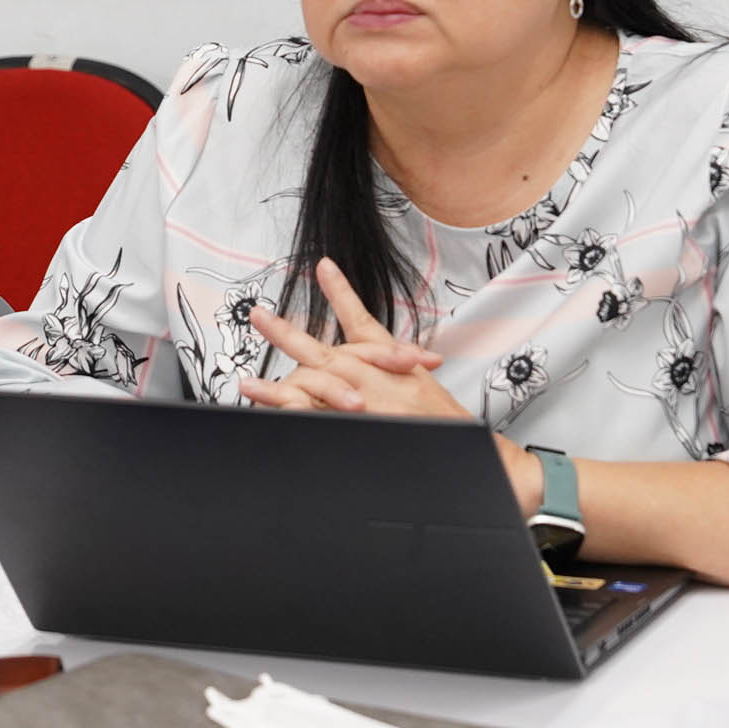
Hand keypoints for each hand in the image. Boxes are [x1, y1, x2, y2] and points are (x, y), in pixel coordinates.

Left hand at [238, 258, 465, 420]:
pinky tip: (271, 419)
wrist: (482, 459)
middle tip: (258, 317)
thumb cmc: (452, 428)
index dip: (341, 294)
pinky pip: (321, 423)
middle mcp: (376, 381)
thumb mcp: (423, 389)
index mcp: (392, 366)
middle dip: (287, 335)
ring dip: (278, 387)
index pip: (362, 323)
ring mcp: (368, 406)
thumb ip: (393, 375)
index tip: (325, 268)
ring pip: (315, 389)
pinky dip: (296, 419)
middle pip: (324, 352)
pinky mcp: (364, 429)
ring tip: (246, 383)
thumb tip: (366, 376)